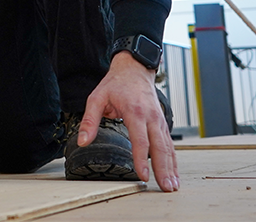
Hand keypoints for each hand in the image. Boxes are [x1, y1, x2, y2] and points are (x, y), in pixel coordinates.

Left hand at [77, 51, 179, 191]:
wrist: (134, 69)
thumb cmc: (116, 84)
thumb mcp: (97, 97)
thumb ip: (89, 120)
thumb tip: (82, 141)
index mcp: (135, 111)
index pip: (140, 139)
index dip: (141, 158)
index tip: (142, 175)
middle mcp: (151, 116)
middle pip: (159, 146)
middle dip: (163, 168)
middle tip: (165, 188)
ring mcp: (159, 120)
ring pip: (168, 146)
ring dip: (171, 167)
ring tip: (172, 186)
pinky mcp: (163, 123)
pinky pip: (169, 143)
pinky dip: (173, 159)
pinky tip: (173, 173)